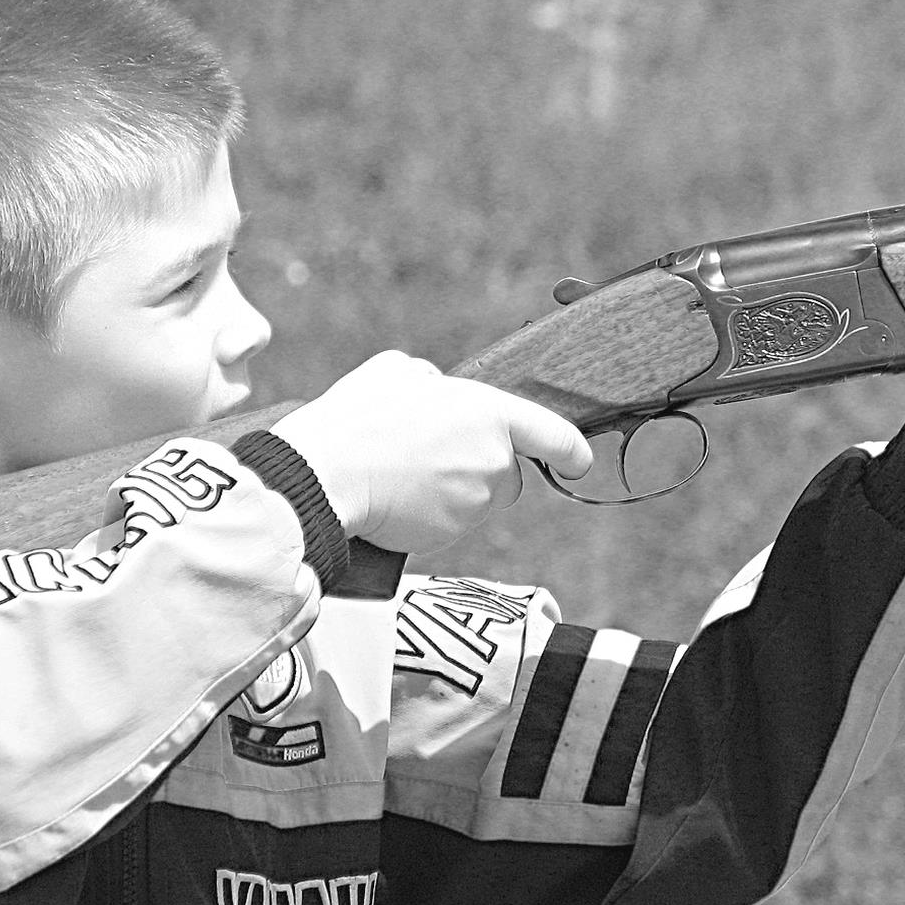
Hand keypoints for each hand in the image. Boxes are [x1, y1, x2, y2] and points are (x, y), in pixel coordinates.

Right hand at [271, 351, 591, 552]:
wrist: (326, 474)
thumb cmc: (359, 417)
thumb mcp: (397, 371)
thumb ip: (434, 380)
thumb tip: (439, 391)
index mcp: (491, 414)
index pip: (555, 437)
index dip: (572, 451)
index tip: (578, 460)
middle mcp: (495, 462)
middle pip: (509, 474)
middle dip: (483, 469)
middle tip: (433, 455)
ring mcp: (475, 503)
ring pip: (479, 501)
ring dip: (456, 492)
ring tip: (406, 474)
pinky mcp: (451, 534)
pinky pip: (451, 523)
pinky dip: (432, 515)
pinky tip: (399, 499)